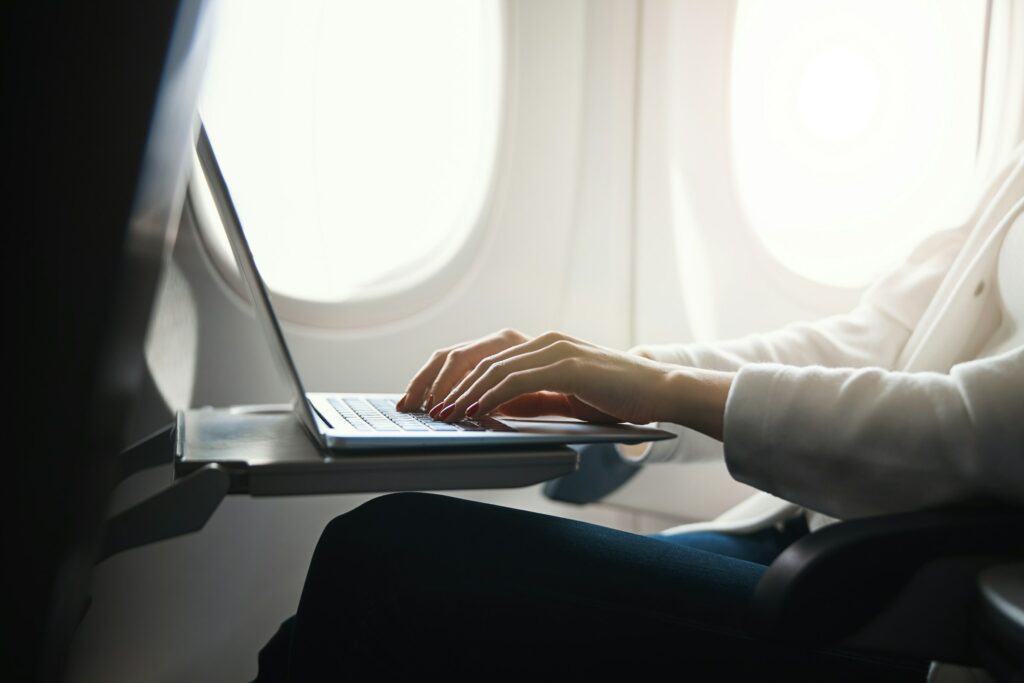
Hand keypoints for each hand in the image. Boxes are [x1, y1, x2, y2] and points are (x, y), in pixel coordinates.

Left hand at [400, 329, 733, 439]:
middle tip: (413, 404)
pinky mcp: (567, 362)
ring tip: (439, 414)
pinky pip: (517, 377)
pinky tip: (474, 410)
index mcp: (534, 348)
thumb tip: (486, 412)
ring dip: (460, 391)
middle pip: (472, 352)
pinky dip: (490, 394)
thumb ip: (525, 400)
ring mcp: (552, 348)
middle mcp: (538, 341)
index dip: (442, 375)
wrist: (658, 391)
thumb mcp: (558, 400)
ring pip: (490, 365)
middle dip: (437, 379)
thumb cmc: (611, 398)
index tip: (418, 399)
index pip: (475, 355)